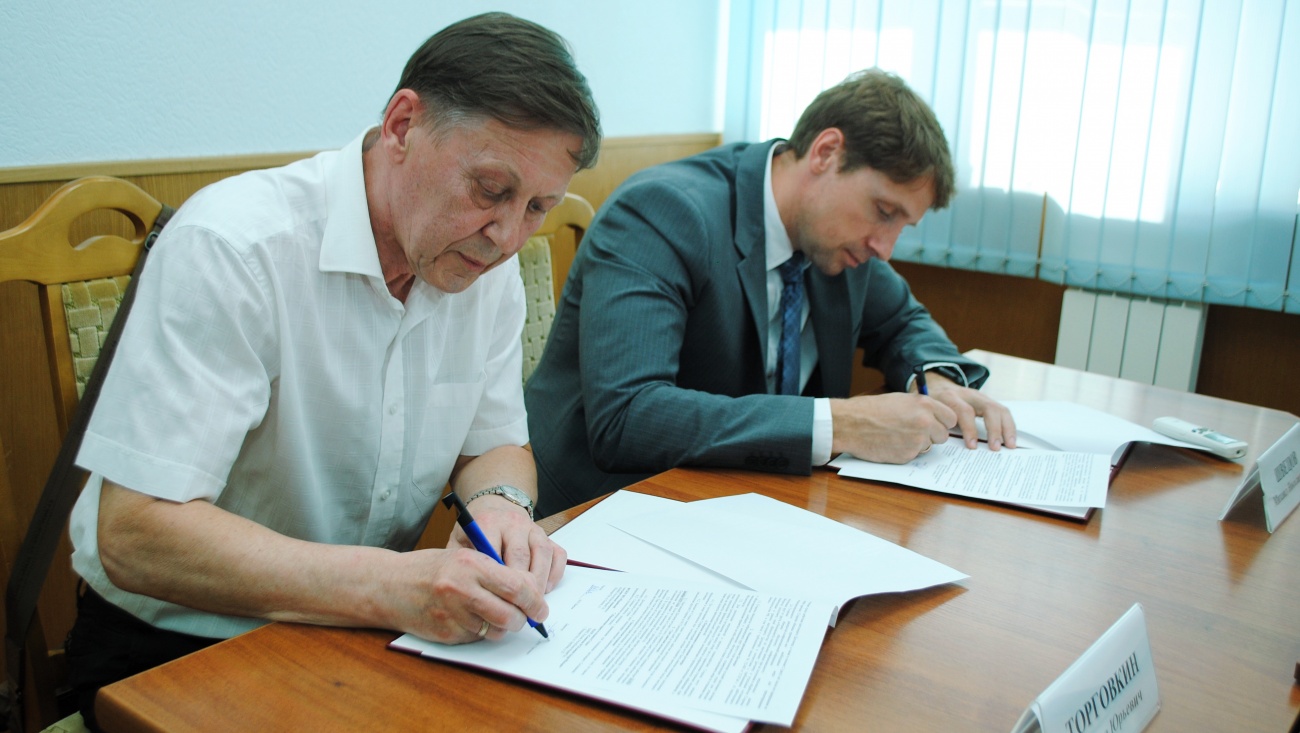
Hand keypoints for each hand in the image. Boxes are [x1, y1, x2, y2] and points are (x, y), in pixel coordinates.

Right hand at [385, 544, 549, 643]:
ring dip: (502, 627)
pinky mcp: (446, 633)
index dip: (536, 600)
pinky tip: (471, 619)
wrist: (388, 585)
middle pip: (511, 614)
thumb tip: (529, 590)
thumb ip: (494, 571)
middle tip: (526, 618)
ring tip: (496, 615)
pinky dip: (481, 631)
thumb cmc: (430, 568)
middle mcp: (462, 589)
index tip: (541, 607)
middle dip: (523, 619)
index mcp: (471, 564)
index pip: (518, 587)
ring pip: (496, 630)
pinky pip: (477, 638)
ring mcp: (453, 614)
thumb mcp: (463, 556)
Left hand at [452, 493, 567, 593]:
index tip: (496, 602)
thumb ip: (462, 564)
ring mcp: (532, 528)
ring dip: (539, 582)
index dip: (497, 580)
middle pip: (521, 556)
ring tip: (533, 603)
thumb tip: (470, 595)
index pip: (495, 552)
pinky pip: (557, 554)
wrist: (492, 508)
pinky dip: (554, 573)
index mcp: (488, 523)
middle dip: (520, 587)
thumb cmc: (474, 534)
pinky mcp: (547, 534)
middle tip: (517, 610)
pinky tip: (545, 589)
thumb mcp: (458, 544)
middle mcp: (512, 523)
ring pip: (542, 554)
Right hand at [830, 392, 956, 462]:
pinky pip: (915, 456)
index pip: (951, 418)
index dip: (943, 422)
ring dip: (919, 444)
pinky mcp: (908, 455)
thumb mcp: (900, 400)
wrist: (851, 424)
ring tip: (898, 436)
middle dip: (932, 435)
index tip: (935, 424)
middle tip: (914, 432)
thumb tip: (935, 417)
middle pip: (943, 435)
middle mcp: (925, 421)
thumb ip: (921, 408)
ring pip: (930, 446)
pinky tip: (891, 444)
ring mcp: (917, 440)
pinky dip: (905, 452)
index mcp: (925, 404)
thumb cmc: (871, 410)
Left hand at [922, 372, 1017, 450]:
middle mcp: (968, 394)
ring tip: (1009, 445)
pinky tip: (1011, 438)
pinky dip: (1009, 425)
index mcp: (950, 397)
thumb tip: (941, 445)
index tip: (972, 446)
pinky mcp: (987, 401)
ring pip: (998, 408)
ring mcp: (980, 396)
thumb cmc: (931, 403)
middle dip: (994, 428)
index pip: (964, 411)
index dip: (969, 429)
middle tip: (995, 447)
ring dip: (1006, 427)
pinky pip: (1002, 411)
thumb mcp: (928, 411)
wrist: (936, 385)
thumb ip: (935, 424)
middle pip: (987, 407)